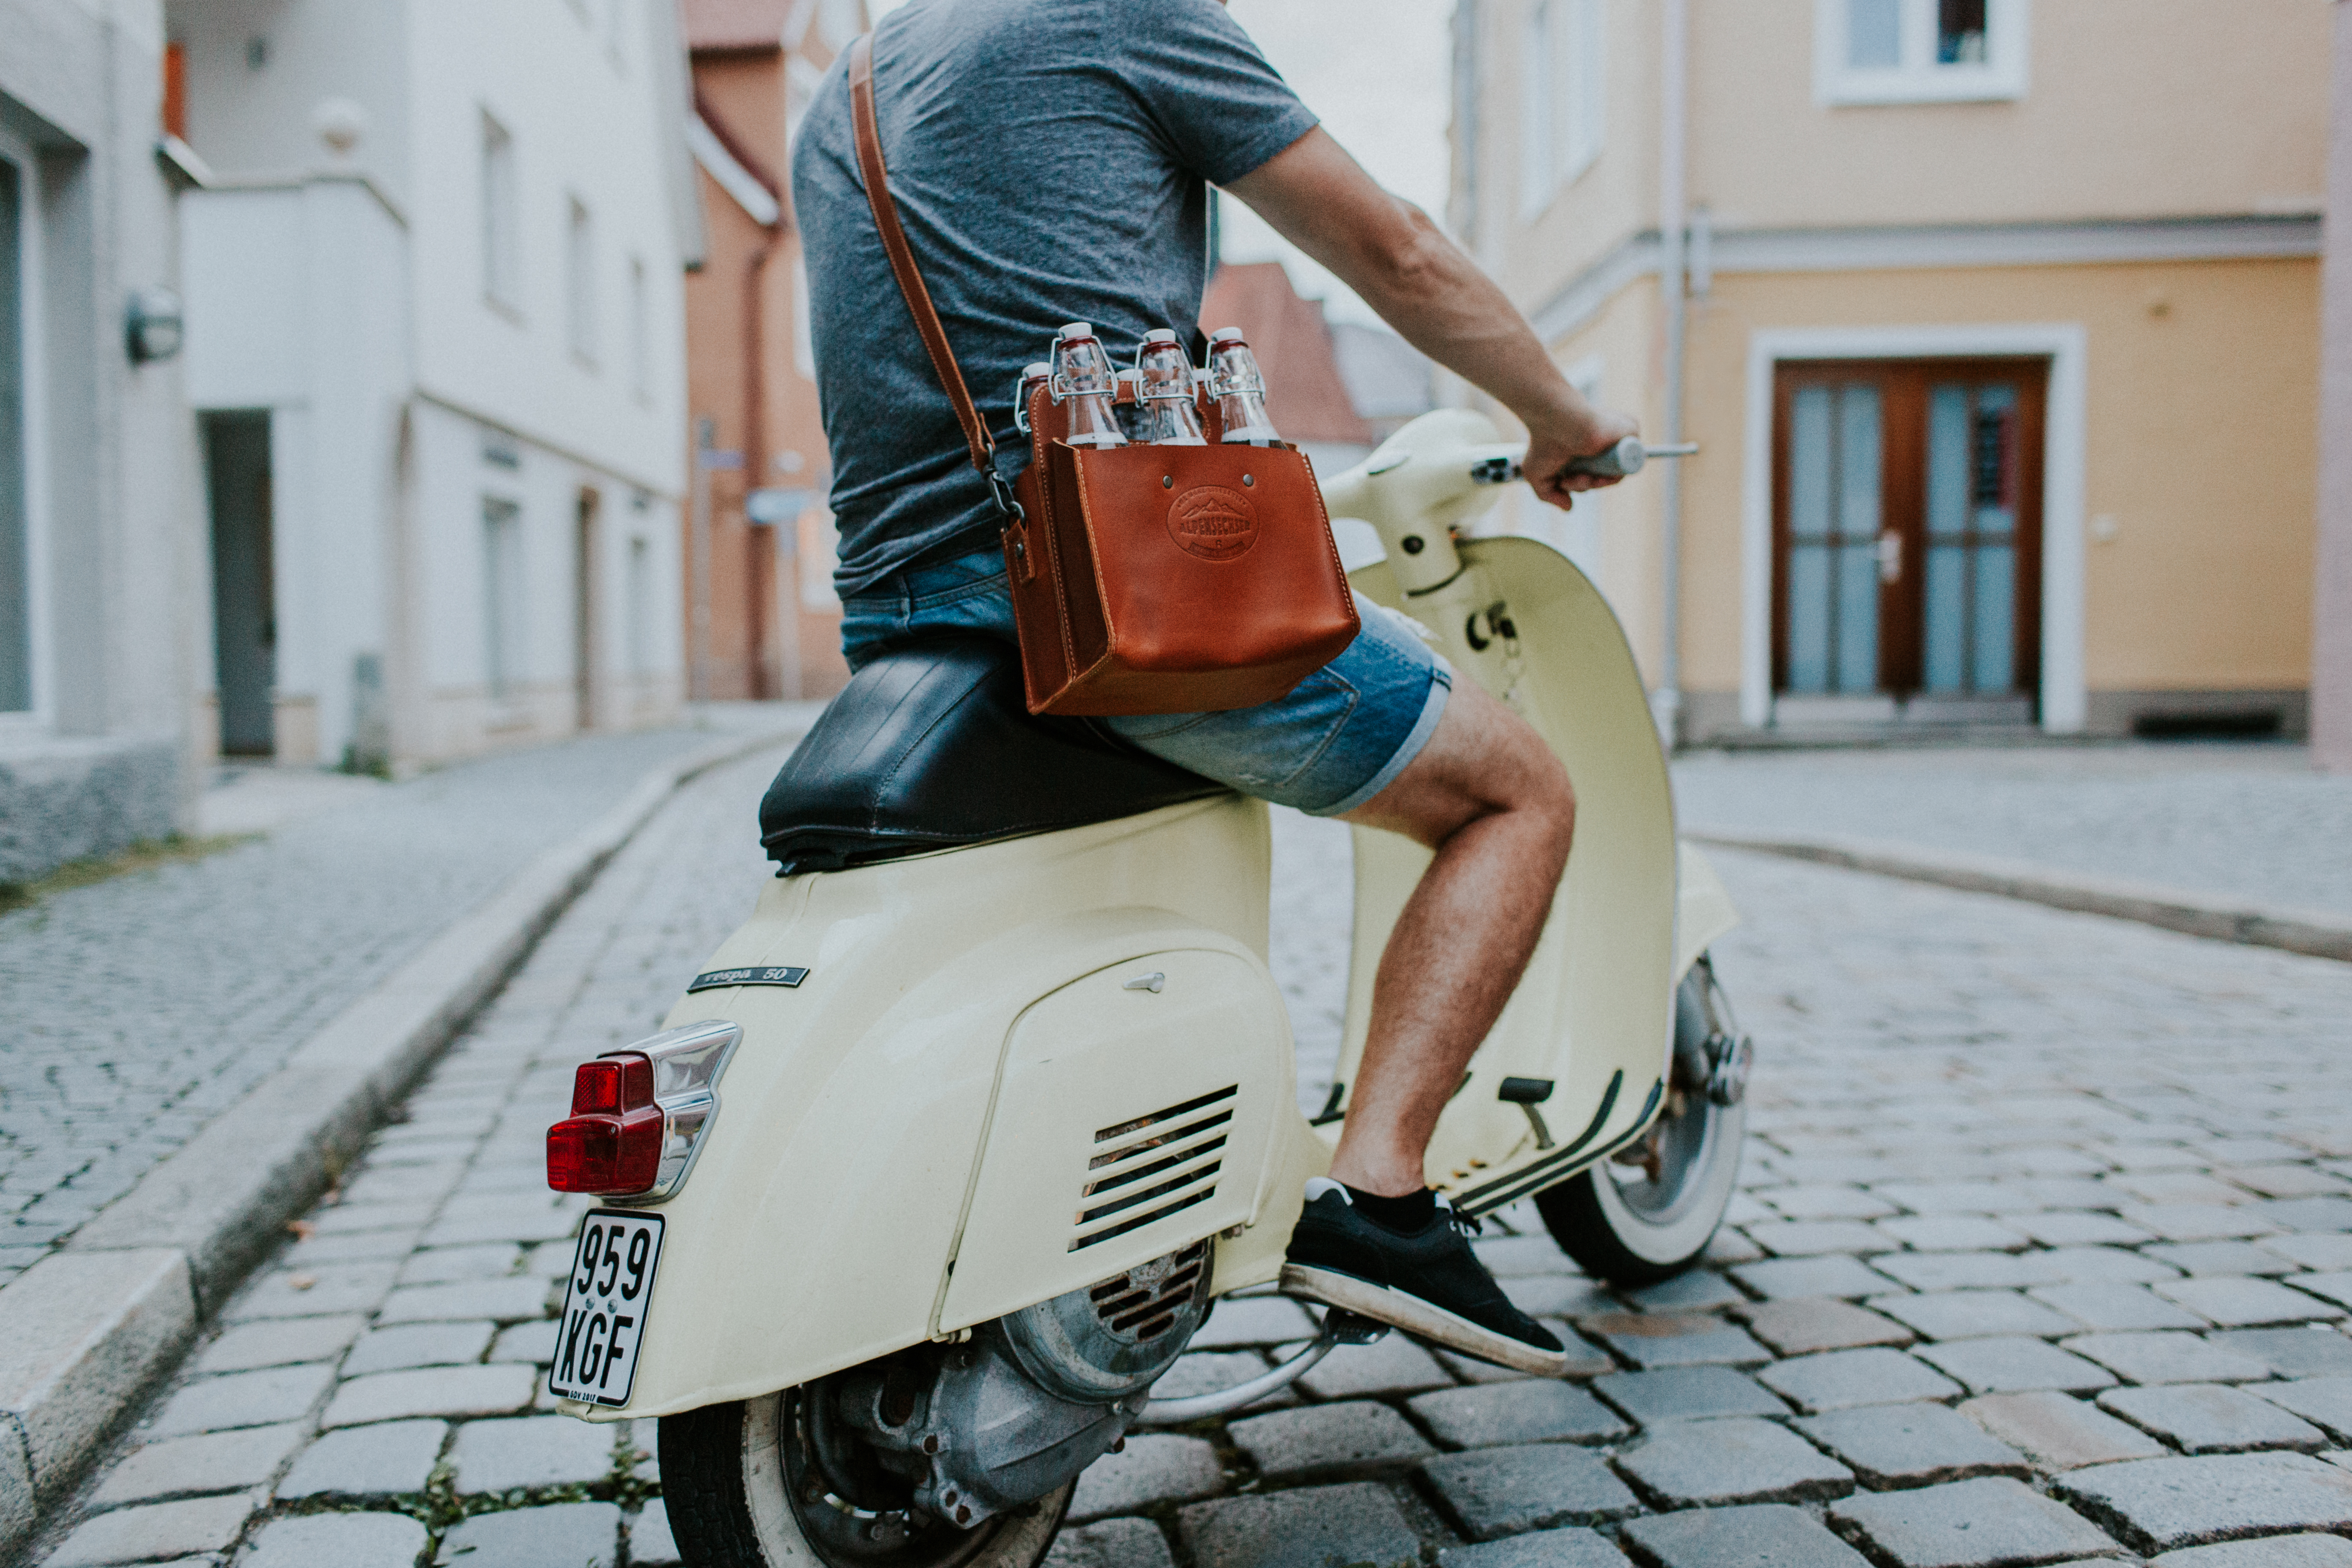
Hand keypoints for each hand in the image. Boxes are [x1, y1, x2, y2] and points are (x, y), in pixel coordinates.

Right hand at [1523, 406, 1639, 510]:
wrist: (1555, 419)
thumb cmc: (1542, 441)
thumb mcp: (1537, 476)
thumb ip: (1549, 495)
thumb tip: (1569, 508)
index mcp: (1584, 451)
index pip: (1592, 477)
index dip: (1581, 485)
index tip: (1565, 482)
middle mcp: (1601, 444)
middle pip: (1604, 478)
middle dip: (1585, 485)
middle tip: (1569, 479)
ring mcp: (1616, 438)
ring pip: (1617, 473)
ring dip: (1598, 483)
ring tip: (1580, 476)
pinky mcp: (1630, 430)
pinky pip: (1633, 460)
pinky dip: (1619, 470)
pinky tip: (1599, 469)